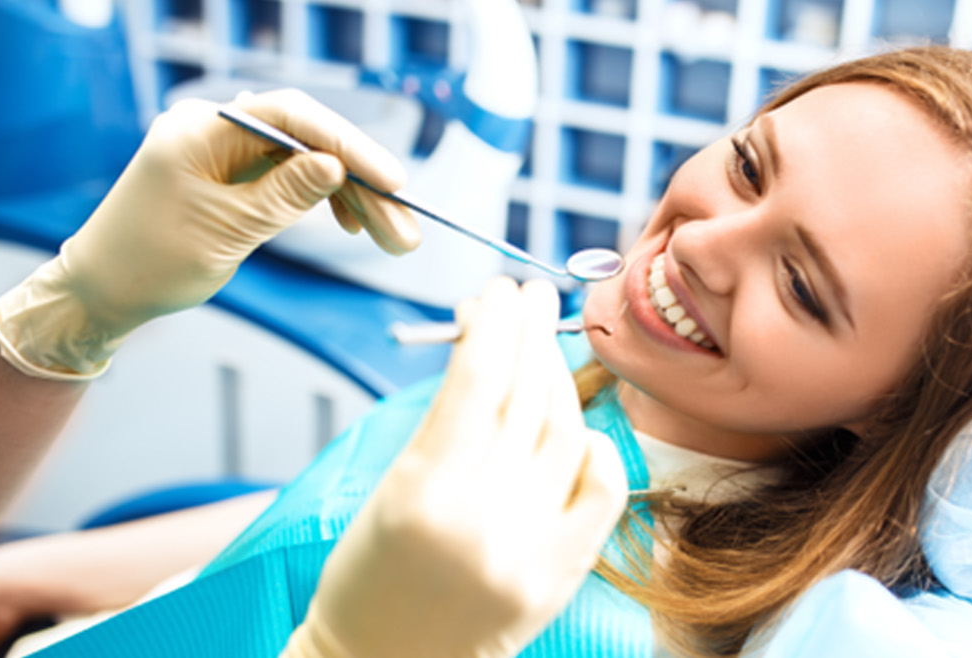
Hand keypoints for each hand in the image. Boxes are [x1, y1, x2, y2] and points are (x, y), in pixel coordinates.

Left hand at [0, 89, 416, 379]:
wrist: (103, 292)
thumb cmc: (150, 262)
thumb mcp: (225, 232)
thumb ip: (284, 195)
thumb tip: (336, 165)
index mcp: (200, 130)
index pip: (289, 117)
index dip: (346, 143)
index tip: (391, 179)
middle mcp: (215, 131)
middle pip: (307, 143)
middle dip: (362, 183)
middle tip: (405, 226)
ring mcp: (226, 153)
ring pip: (307, 165)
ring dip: (353, 199)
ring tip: (395, 237)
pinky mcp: (234, 177)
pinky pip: (291, 180)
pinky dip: (325, 202)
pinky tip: (356, 224)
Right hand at [283, 279, 628, 657]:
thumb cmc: (369, 575)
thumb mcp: (387, 488)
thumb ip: (444, 424)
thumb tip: (491, 349)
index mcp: (421, 492)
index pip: (476, 383)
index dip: (491, 327)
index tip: (497, 292)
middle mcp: (481, 518)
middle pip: (523, 399)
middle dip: (529, 335)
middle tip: (530, 294)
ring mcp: (528, 548)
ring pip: (563, 433)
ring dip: (557, 378)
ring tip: (544, 343)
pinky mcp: (559, 574)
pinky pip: (602, 490)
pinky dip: (597, 447)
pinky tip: (577, 423)